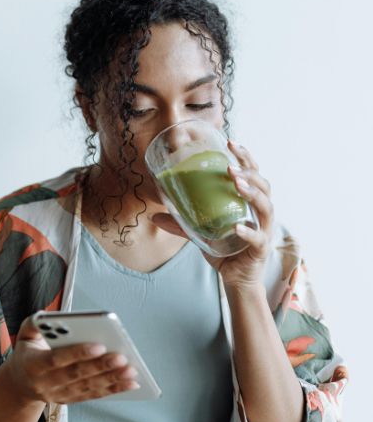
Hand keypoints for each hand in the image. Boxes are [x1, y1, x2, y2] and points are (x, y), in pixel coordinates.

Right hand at [4, 317, 139, 404]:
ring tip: (131, 370)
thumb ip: (33, 324)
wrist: (19, 385)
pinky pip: (93, 395)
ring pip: (88, 387)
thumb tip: (46, 316)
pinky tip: (129, 383)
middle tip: (122, 357)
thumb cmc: (26, 355)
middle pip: (76, 375)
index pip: (57, 359)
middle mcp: (45, 383)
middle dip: (101, 366)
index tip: (99, 345)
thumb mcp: (23, 337)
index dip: (78, 353)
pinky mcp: (69, 399)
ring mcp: (58, 394)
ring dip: (111, 380)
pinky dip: (113, 390)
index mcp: (33, 364)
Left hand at [151, 139, 272, 291]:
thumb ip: (180, 224)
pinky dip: (248, 231)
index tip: (229, 141)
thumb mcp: (198, 234)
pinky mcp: (261, 249)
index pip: (252, 174)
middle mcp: (260, 213)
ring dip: (251, 193)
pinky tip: (237, 226)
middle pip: (264, 185)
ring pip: (266, 207)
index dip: (245, 157)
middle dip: (249, 172)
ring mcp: (264, 230)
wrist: (235, 279)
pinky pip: (258, 237)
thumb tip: (154, 215)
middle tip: (229, 165)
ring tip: (235, 183)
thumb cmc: (223, 251)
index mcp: (248, 203)